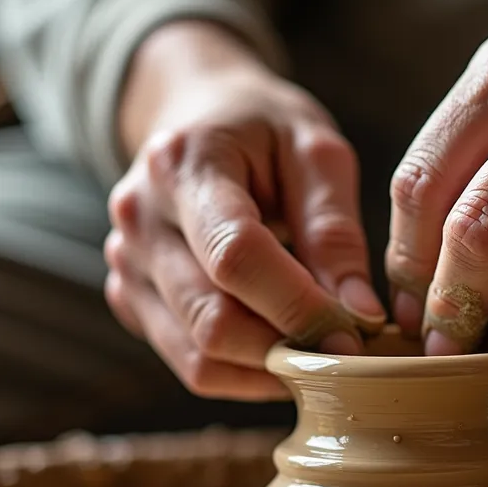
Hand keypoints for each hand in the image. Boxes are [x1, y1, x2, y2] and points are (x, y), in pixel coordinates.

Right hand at [106, 23, 385, 400]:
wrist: (194, 115)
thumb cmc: (263, 128)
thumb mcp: (315, 151)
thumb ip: (335, 231)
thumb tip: (360, 315)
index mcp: (183, 166)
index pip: (235, 257)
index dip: (298, 306)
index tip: (356, 332)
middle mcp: (140, 220)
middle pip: (211, 319)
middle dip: (289, 347)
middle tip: (348, 349)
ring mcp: (127, 264)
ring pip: (198, 357)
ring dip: (269, 369)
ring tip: (319, 349)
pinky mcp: (130, 298)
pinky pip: (189, 363)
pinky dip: (244, 371)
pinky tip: (282, 344)